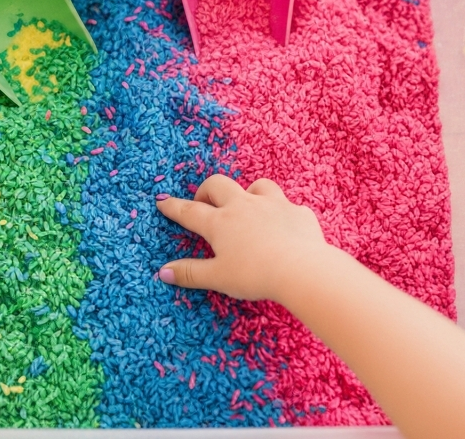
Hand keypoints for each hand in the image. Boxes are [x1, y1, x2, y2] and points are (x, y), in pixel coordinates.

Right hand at [155, 174, 330, 301]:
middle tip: (203, 203)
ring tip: (247, 206)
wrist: (302, 269)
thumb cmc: (255, 274)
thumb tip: (163, 272)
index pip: (190, 211)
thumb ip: (190, 273)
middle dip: (206, 191)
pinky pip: (288, 206)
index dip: (174, 207)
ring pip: (257, 186)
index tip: (162, 202)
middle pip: (218, 186)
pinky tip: (284, 226)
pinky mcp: (298, 212)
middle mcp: (244, 206)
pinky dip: (282, 213)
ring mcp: (273, 205)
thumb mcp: (218, 278)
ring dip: (248, 192)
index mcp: (220, 223)